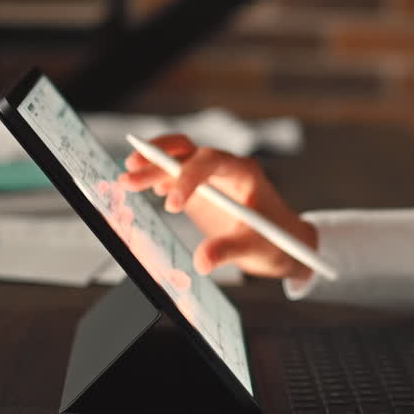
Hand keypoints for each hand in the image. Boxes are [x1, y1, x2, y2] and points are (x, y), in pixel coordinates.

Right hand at [117, 133, 318, 280]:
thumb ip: (229, 251)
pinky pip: (174, 178)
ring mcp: (210, 179)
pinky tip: (142, 189)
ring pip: (176, 160)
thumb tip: (201, 261)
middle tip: (131, 173)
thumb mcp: (257, 247)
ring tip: (127, 180)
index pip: (210, 160)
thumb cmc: (278, 240)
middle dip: (158, 159)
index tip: (173, 204)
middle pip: (186, 152)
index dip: (188, 176)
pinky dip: (157, 180)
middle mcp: (224, 169)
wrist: (286, 244)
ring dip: (151, 166)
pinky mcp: (199, 193)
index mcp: (243, 172)